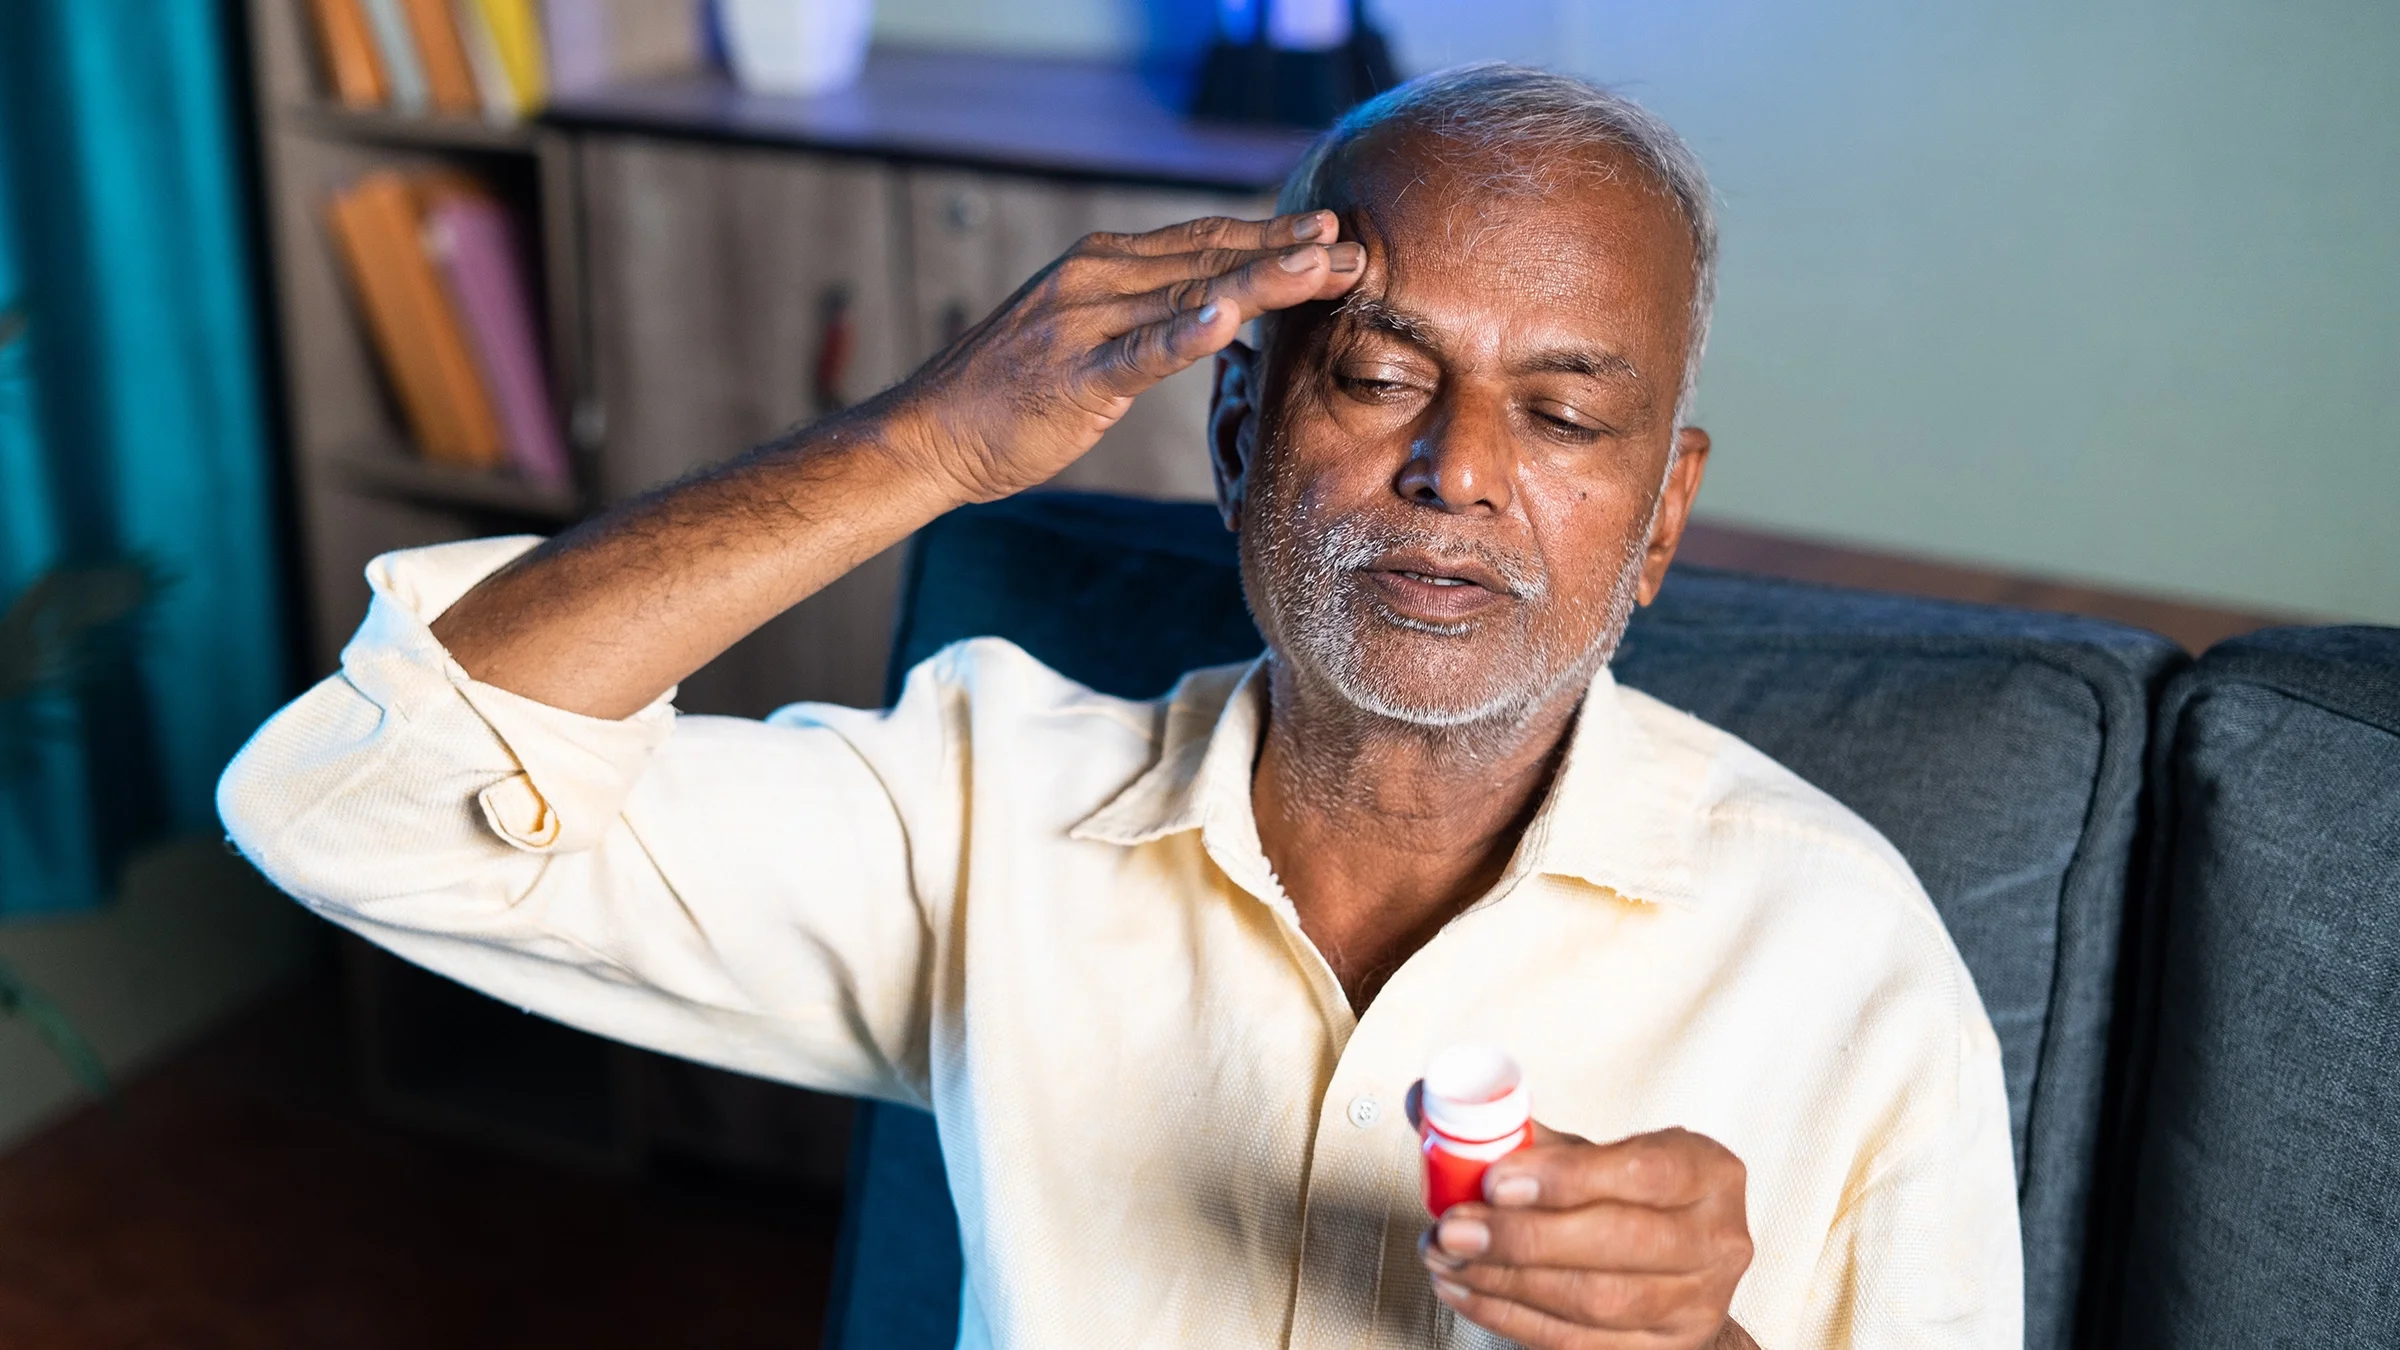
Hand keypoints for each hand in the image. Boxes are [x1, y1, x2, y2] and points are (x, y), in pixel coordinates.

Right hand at [876, 210, 1364, 502]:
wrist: (931, 432)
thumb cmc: (1011, 392)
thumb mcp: (1087, 336)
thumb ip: (1146, 315)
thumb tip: (1216, 310)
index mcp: (1105, 263)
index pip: (1205, 242)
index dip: (1272, 236)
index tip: (1332, 236)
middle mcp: (1098, 276)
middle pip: (1211, 257)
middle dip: (1288, 253)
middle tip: (1355, 249)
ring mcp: (1084, 321)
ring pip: (1190, 294)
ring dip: (1261, 280)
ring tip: (1321, 268)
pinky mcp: (1074, 373)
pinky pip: (1141, 351)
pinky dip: (1185, 332)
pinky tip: (1228, 318)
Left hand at [1419, 1122, 1756, 1348]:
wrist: (1677, 1265)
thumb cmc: (1626, 1195)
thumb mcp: (1591, 1151)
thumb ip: (1519, 1127)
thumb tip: (1426, 1100)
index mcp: (1708, 1172)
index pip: (1642, 1172)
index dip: (1566, 1177)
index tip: (1497, 1178)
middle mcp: (1717, 1241)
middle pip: (1618, 1245)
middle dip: (1523, 1238)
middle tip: (1454, 1226)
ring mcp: (1696, 1304)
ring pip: (1596, 1302)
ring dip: (1506, 1280)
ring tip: (1447, 1255)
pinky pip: (1577, 1342)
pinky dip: (1511, 1316)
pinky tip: (1468, 1289)